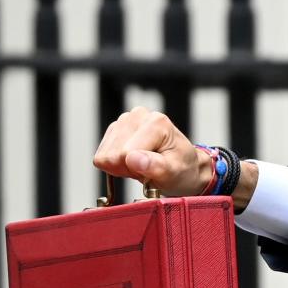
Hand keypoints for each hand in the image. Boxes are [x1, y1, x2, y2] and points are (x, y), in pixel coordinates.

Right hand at [93, 106, 210, 196]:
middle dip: (127, 167)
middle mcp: (139, 115)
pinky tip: (133, 160)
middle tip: (147, 168)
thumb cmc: (182, 169)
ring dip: (122, 165)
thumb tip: (133, 158)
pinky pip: (102, 154)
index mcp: (156, 122)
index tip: (151, 171)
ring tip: (143, 164)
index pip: (125, 153)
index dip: (134, 169)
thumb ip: (155, 166)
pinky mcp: (115, 129)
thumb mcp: (174, 172)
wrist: (185, 167)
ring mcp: (125, 120)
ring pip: (105, 154)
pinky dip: (116, 163)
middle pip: (113, 153)